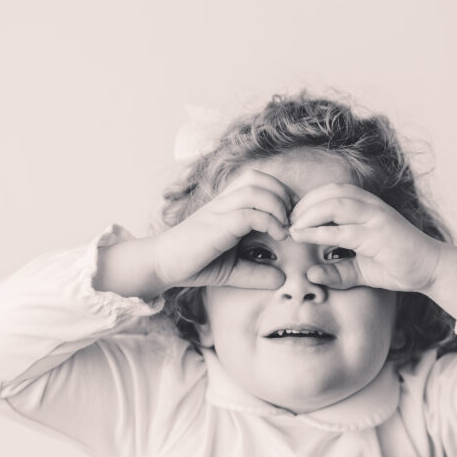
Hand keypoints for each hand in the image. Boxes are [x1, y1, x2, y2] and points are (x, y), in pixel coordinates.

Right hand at [153, 169, 292, 289]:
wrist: (163, 264)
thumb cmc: (195, 263)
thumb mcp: (233, 270)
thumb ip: (256, 273)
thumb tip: (282, 278)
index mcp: (227, 204)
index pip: (257, 181)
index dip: (280, 192)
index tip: (292, 217)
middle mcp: (223, 202)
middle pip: (258, 177)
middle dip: (283, 194)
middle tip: (293, 219)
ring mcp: (218, 211)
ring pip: (255, 190)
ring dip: (278, 205)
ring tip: (286, 227)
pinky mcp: (216, 225)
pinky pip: (248, 213)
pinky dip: (269, 221)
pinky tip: (278, 236)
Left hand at [290, 183, 441, 291]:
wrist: (430, 269)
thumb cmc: (397, 266)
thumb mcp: (361, 270)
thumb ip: (337, 271)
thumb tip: (310, 274)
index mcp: (366, 207)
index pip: (331, 192)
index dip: (307, 201)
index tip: (288, 217)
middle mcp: (370, 206)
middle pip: (328, 192)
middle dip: (302, 205)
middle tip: (284, 221)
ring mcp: (375, 217)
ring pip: (333, 204)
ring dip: (307, 214)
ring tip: (291, 228)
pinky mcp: (379, 233)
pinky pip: (343, 228)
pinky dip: (319, 231)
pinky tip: (303, 236)